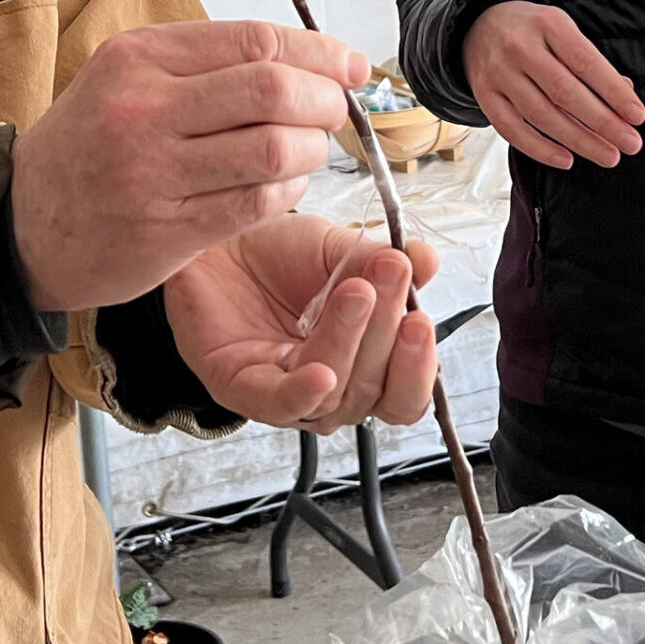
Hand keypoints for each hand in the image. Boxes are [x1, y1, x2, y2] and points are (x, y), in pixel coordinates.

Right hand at [10, 21, 366, 312]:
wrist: (22, 223)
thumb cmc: (90, 145)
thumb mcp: (127, 79)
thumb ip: (205, 64)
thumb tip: (307, 57)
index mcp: (139, 57)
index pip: (256, 40)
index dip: (319, 52)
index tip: (350, 67)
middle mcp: (142, 108)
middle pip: (271, 88)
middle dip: (323, 100)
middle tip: (333, 113)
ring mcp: (151, 171)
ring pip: (272, 147)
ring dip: (310, 150)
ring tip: (308, 152)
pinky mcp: (164, 229)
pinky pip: (255, 203)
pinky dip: (287, 191)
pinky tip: (284, 186)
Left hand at [165, 216, 440, 427]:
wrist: (217, 240)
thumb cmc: (278, 253)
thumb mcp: (340, 249)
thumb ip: (383, 260)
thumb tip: (427, 262)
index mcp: (365, 363)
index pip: (406, 391)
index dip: (419, 365)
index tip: (420, 318)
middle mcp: (332, 388)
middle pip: (377, 391)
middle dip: (388, 333)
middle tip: (390, 277)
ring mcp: (287, 394)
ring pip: (335, 396)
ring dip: (350, 342)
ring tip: (354, 291)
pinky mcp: (243, 389)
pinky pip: (280, 403)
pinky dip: (304, 392)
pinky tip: (321, 372)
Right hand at [463, 0, 644, 169]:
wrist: (478, 25)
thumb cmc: (533, 31)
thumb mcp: (563, 30)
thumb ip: (591, 62)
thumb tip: (624, 97)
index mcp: (548, 24)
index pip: (586, 62)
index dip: (613, 92)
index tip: (637, 116)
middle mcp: (520, 47)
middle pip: (565, 93)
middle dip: (603, 123)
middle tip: (630, 144)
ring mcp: (499, 73)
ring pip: (541, 115)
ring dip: (579, 140)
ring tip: (608, 155)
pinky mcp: (484, 96)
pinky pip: (512, 130)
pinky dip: (540, 149)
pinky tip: (566, 159)